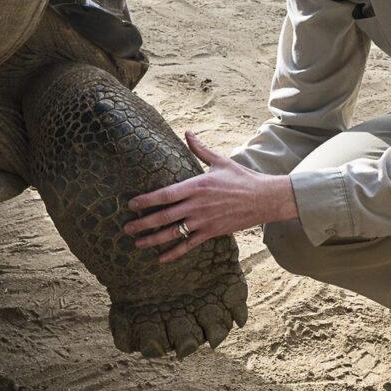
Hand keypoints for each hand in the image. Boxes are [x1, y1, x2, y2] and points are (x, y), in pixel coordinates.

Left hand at [123, 131, 298, 262]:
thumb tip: (187, 132)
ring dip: (153, 239)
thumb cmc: (242, 178)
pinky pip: (189, 244)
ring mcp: (204, 220)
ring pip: (173, 232)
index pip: (165, 194)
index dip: (146, 200)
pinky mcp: (212, 232)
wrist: (264, 198)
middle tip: (126, 228)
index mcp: (196, 185)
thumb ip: (200, 149)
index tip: (131, 204)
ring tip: (137, 243)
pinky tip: (161, 258)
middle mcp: (197, 205)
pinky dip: (175, 252)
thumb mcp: (220, 161)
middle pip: (164, 216)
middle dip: (142, 223)